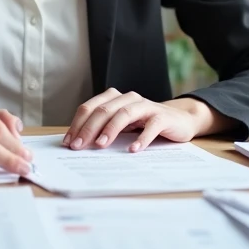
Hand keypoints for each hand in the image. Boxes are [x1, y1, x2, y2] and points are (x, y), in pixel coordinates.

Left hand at [63, 88, 214, 152]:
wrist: (179, 121)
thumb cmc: (145, 124)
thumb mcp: (122, 126)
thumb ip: (104, 129)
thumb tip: (78, 143)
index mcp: (115, 98)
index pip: (90, 107)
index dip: (78, 124)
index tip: (69, 142)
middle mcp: (129, 98)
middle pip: (104, 110)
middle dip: (89, 128)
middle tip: (79, 146)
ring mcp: (146, 106)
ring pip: (124, 113)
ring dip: (110, 130)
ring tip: (101, 145)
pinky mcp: (162, 117)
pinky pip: (150, 126)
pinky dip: (141, 138)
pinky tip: (133, 150)